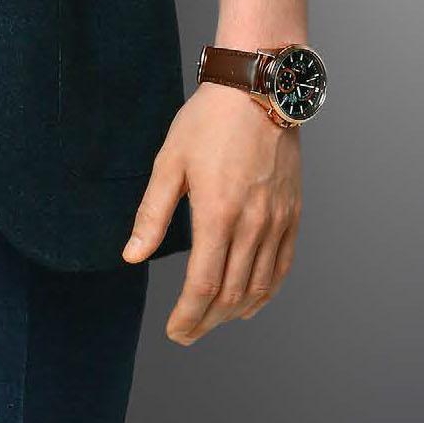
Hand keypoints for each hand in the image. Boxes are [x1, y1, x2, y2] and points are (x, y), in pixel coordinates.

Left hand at [119, 81, 301, 342]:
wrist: (257, 90)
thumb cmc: (207, 121)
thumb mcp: (169, 162)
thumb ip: (151, 214)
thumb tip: (131, 256)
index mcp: (217, 214)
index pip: (202, 286)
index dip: (187, 317)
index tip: (175, 331)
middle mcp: (252, 225)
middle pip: (230, 294)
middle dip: (206, 321)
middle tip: (187, 332)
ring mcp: (277, 221)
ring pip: (258, 287)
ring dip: (233, 312)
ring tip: (211, 320)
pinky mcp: (292, 214)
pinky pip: (282, 267)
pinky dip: (266, 292)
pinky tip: (250, 302)